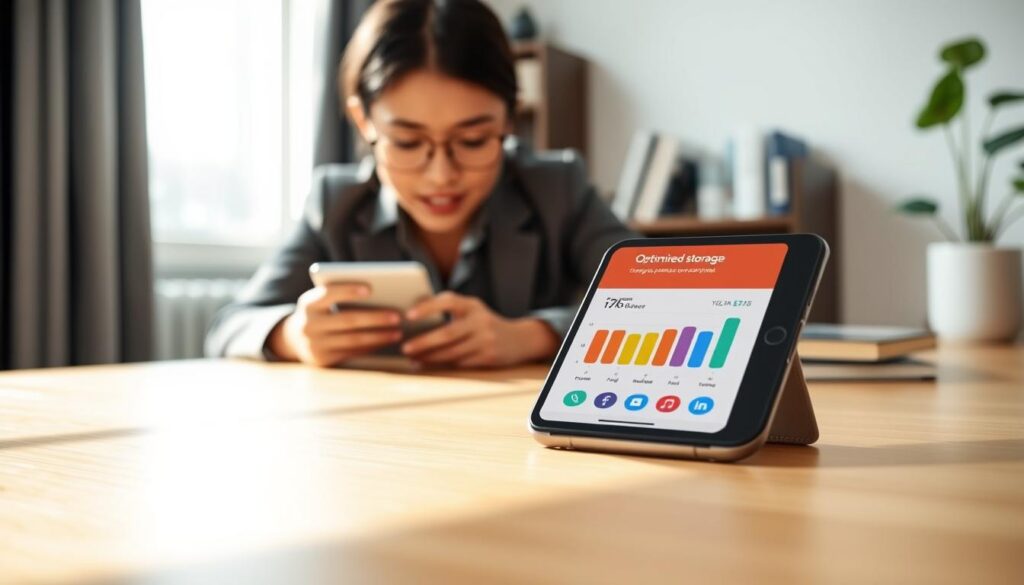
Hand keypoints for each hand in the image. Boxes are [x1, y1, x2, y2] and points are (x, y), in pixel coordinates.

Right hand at [267, 283, 401, 366]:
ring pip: (353, 340)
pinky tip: (386, 341)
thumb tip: (380, 294)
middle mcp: (309, 324)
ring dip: (378, 336)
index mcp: (309, 303)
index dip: (348, 290)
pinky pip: (352, 353)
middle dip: (375, 318)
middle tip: (397, 315)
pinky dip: (371, 347)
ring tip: (398, 332)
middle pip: (347, 320)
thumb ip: (340, 295)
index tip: (370, 288)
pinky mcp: (323, 360)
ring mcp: (315, 345)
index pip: (328, 294)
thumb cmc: (321, 312)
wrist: (295, 339)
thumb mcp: (322, 301)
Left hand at [401, 291, 558, 367]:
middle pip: (447, 334)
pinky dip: (442, 365)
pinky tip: (429, 365)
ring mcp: (486, 340)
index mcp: (472, 305)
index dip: (428, 307)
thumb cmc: (483, 323)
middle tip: (405, 347)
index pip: (448, 301)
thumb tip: (413, 316)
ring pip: (452, 352)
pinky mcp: (488, 357)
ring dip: (430, 357)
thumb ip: (449, 310)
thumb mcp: (472, 310)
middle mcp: (481, 320)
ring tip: (413, 359)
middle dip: (424, 342)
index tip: (409, 315)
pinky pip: (460, 363)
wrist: (518, 339)